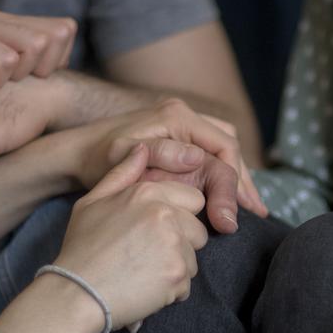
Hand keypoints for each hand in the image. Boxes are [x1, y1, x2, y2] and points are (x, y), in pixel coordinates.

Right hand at [0, 11, 76, 102]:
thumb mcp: (4, 84)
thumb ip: (33, 71)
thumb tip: (65, 69)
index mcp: (13, 26)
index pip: (64, 30)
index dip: (58, 60)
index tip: (33, 79)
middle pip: (52, 38)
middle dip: (40, 69)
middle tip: (11, 83)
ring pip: (32, 46)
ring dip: (16, 75)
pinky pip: (3, 60)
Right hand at [51, 144, 208, 332]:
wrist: (75, 294)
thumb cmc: (81, 249)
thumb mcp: (92, 202)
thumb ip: (122, 174)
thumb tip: (141, 148)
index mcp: (148, 192)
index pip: (193, 198)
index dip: (178, 217)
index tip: (155, 233)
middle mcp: (166, 214)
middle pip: (198, 229)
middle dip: (181, 244)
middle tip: (147, 256)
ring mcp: (174, 244)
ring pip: (194, 257)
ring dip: (175, 268)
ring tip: (142, 273)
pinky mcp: (178, 274)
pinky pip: (187, 283)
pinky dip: (170, 291)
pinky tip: (144, 289)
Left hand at [69, 99, 265, 233]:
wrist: (77, 152)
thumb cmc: (98, 157)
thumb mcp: (124, 156)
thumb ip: (161, 153)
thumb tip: (198, 158)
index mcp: (178, 117)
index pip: (223, 146)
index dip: (233, 181)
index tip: (232, 215)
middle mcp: (185, 118)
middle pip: (229, 149)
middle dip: (243, 182)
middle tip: (256, 213)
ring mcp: (183, 130)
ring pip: (224, 153)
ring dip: (237, 181)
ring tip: (250, 210)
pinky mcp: (178, 145)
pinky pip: (211, 159)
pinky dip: (222, 179)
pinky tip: (229, 201)